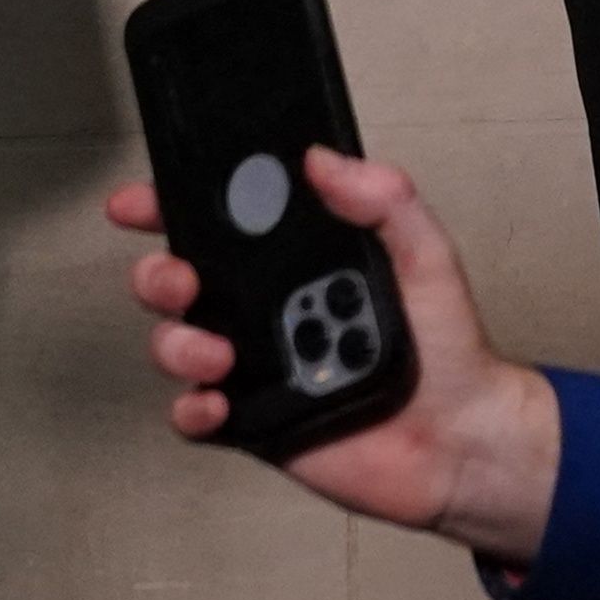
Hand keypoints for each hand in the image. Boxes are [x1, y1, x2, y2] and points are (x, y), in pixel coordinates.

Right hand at [110, 145, 562, 555]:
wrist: (462, 440)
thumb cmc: (448, 347)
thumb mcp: (426, 256)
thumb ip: (386, 201)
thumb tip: (323, 159)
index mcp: (295, 262)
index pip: (219, 224)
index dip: (167, 208)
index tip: (137, 202)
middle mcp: (264, 310)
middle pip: (177, 282)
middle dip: (159, 275)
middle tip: (184, 281)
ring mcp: (254, 367)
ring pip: (176, 345)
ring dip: (177, 343)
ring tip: (220, 353)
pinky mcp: (254, 422)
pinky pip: (194, 417)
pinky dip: (192, 410)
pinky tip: (217, 403)